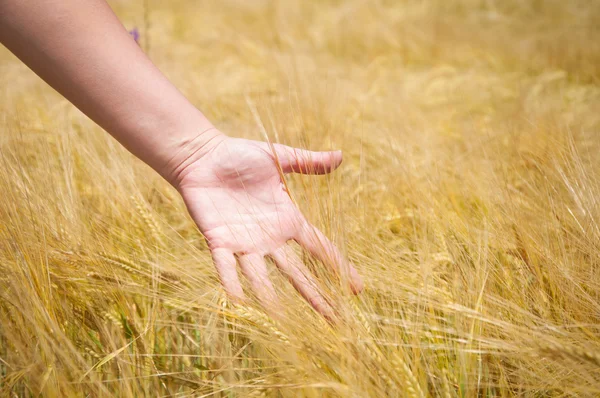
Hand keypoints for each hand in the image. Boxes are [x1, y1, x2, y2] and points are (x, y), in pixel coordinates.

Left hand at [173, 134, 363, 317]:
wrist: (203, 157)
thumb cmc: (240, 156)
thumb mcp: (279, 157)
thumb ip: (308, 162)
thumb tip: (340, 155)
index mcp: (287, 220)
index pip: (319, 248)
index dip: (338, 267)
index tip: (357, 289)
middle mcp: (270, 238)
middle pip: (297, 273)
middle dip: (316, 297)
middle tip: (335, 321)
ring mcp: (244, 243)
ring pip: (261, 277)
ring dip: (271, 299)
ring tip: (283, 321)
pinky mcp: (218, 241)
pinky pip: (225, 267)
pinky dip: (231, 283)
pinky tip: (237, 303)